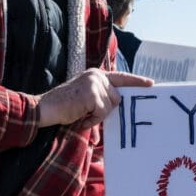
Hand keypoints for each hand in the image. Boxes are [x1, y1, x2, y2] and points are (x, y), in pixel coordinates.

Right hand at [37, 69, 152, 130]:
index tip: (151, 84)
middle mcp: (97, 76)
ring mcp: (94, 83)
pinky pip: (102, 112)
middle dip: (104, 110)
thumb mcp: (86, 100)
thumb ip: (101, 101)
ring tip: (81, 114)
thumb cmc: (65, 107)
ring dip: (96, 116)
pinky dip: (92, 120)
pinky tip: (79, 117)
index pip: (121, 77)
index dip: (136, 81)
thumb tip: (116, 108)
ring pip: (110, 106)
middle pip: (117, 98)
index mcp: (96, 75)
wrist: (45, 109)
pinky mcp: (91, 94)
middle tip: (86, 112)